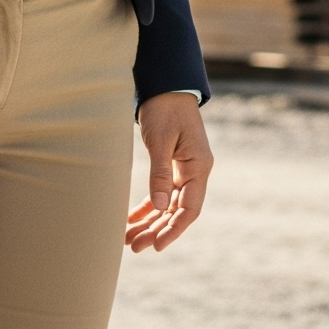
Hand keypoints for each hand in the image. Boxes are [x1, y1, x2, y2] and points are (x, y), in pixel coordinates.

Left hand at [125, 92, 211, 250]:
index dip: (173, 230)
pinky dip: (148, 205)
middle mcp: (195, 171)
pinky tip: (132, 218)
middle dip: (156, 230)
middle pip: (177, 210)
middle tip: (134, 246)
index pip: (189, 209)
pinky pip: (161, 191)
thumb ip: (160, 174)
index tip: (156, 246)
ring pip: (167, 204)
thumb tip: (159, 208)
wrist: (165, 82)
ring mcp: (184, 168)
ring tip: (129, 238)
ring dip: (150, 221)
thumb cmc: (164, 108)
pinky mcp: (172, 163)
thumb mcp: (160, 141)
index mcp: (199, 166)